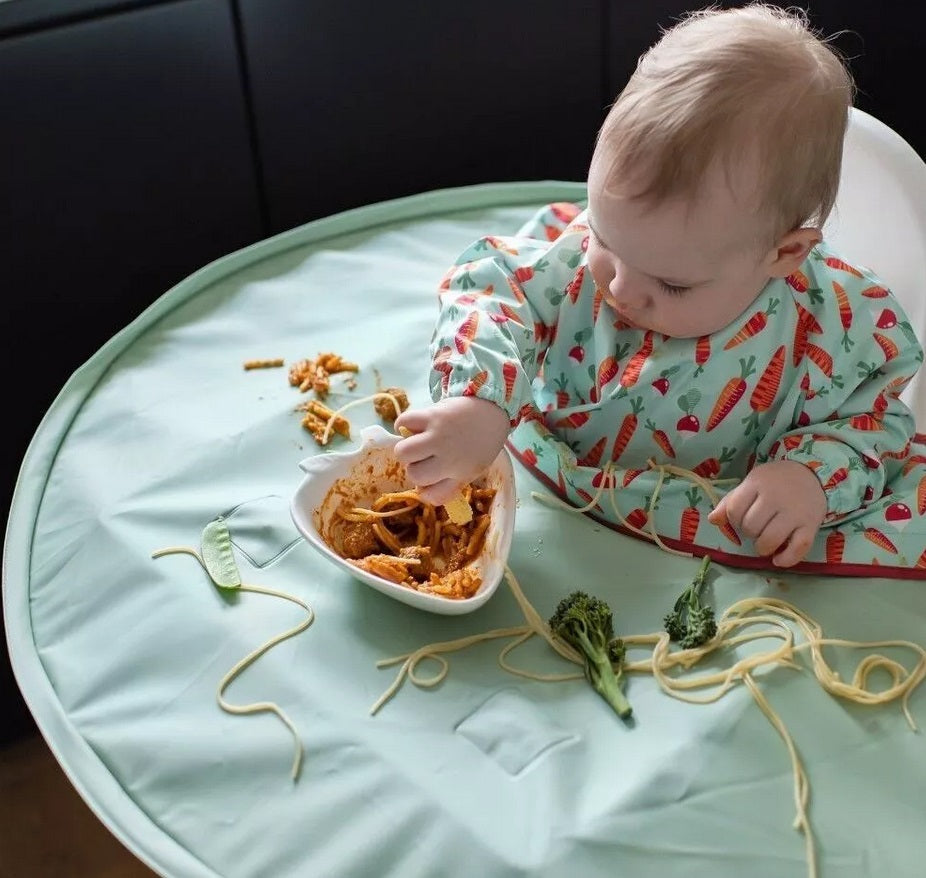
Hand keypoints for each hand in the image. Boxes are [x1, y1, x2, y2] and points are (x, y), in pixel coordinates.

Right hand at [394, 397, 509, 504]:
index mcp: (461, 474)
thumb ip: (452, 480)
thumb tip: (422, 489)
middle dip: (414, 468)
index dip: (425, 491)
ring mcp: (439, 436)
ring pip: (403, 452)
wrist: (492, 410)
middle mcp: (449, 459)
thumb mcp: (474, 467)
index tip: (427, 481)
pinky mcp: (431, 416)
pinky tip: (412, 427)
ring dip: (405, 449)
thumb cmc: (482, 441)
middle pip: (414, 475)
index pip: (433, 497)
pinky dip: (402, 425)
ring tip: (414, 443)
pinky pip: (403, 423)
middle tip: (422, 458)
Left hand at [707, 460, 825, 567]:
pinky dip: (786, 559)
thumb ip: (730, 502)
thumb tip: (713, 520)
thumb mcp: (750, 484)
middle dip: (749, 533)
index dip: (733, 520)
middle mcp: (776, 497)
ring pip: (770, 539)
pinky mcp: (812, 525)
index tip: (741, 520)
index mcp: (757, 483)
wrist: (812, 475)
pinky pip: (798, 548)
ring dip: (763, 548)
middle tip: (756, 529)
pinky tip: (778, 559)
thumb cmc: (774, 482)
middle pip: (751, 527)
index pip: (734, 509)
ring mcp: (795, 512)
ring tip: (764, 544)